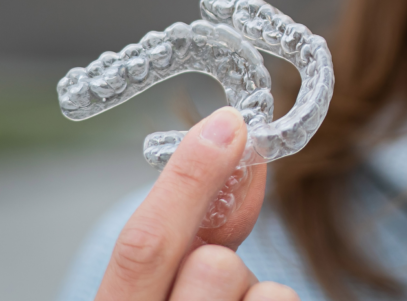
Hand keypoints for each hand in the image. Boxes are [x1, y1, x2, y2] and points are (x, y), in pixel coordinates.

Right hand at [95, 107, 298, 300]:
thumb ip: (190, 225)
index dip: (188, 178)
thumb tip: (230, 137)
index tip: (230, 123)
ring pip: (265, 289)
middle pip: (212, 266)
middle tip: (207, 286)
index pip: (142, 245)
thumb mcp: (160, 284)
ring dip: (253, 292)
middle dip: (221, 258)